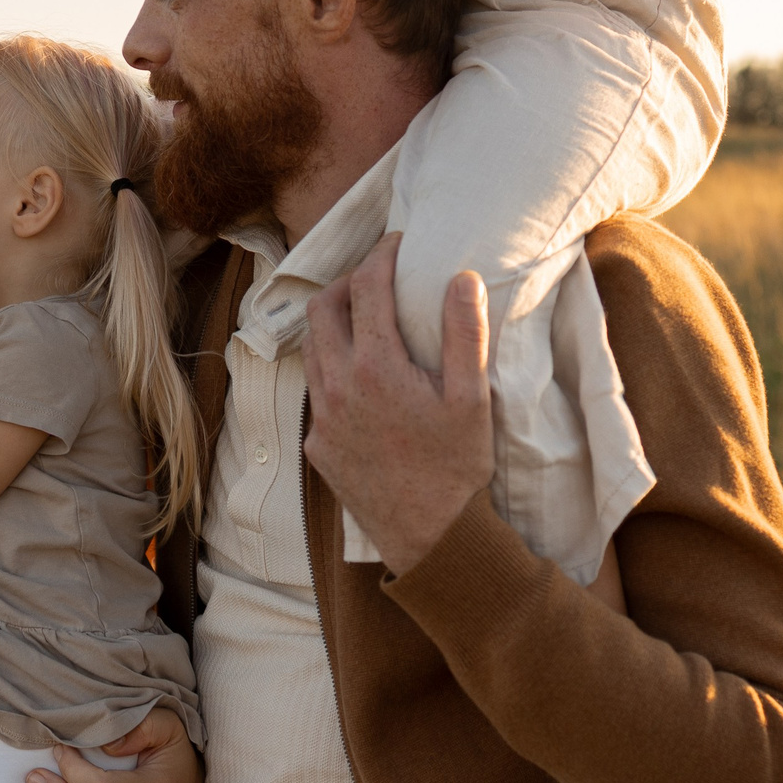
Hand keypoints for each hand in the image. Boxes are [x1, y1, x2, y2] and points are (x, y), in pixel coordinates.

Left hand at [303, 234, 493, 574]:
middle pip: (323, 307)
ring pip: (311, 348)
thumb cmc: (457, 468)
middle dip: (348, 283)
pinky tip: (362, 377)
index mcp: (375, 367)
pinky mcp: (316, 444)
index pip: (368, 287)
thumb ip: (464, 333)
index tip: (398, 244)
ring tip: (367, 320)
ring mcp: (321, 417)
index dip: (382, 255)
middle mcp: (337, 386)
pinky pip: (315, 390)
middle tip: (378, 279)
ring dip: (334, 325)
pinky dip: (333, 368)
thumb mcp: (472, 398)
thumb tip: (461, 277)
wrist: (431, 538)